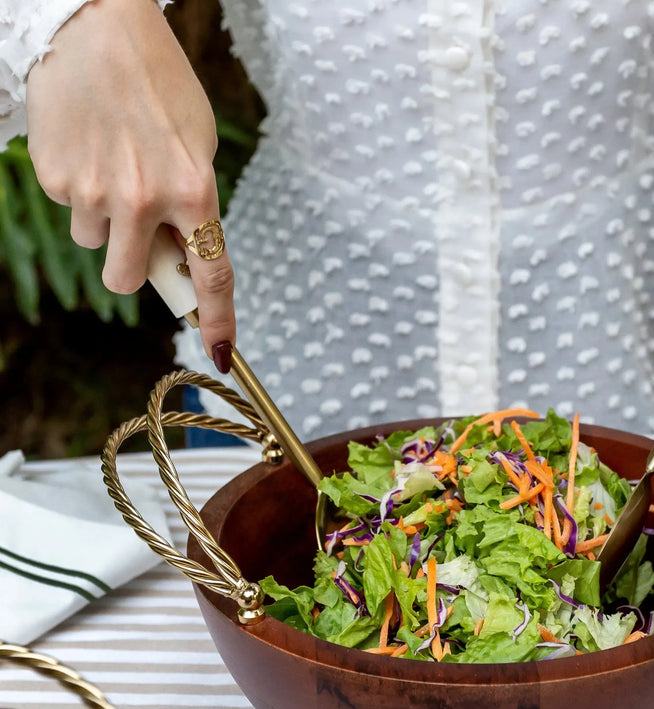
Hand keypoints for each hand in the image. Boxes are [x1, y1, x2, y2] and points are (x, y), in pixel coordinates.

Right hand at [25, 0, 234, 360]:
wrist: (99, 29)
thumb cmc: (160, 87)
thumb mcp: (198, 147)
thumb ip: (194, 207)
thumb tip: (181, 258)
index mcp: (195, 192)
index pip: (212, 275)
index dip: (217, 320)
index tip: (220, 351)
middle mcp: (144, 200)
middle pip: (127, 279)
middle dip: (130, 266)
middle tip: (134, 229)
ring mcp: (95, 191)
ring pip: (93, 241)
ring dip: (102, 218)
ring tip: (110, 162)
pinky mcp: (54, 176)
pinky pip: (69, 207)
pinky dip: (77, 187)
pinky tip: (87, 146)